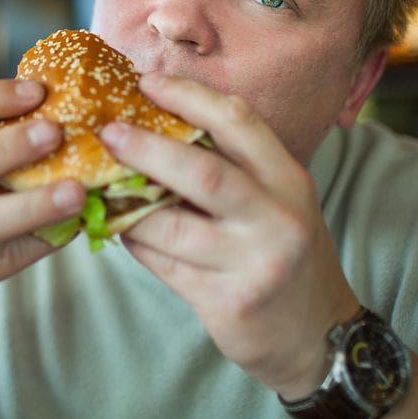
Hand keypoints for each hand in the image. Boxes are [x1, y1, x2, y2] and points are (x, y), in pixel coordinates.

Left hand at [99, 74, 359, 398]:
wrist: (316, 336)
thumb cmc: (284, 254)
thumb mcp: (278, 202)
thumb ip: (233, 169)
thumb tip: (156, 127)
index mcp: (290, 180)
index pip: (239, 122)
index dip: (189, 97)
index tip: (146, 82)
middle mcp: (277, 218)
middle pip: (202, 172)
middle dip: (147, 148)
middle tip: (107, 132)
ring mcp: (252, 262)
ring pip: (170, 226)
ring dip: (128, 205)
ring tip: (101, 185)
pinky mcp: (226, 301)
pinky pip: (163, 264)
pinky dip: (135, 242)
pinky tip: (120, 227)